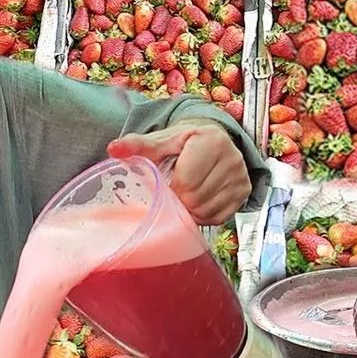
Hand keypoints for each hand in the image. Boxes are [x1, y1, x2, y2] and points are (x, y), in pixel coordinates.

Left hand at [107, 120, 250, 225]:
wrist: (210, 141)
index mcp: (210, 140)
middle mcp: (232, 157)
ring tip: (186, 197)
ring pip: (208, 210)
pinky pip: (220, 217)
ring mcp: (241, 176)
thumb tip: (112, 149)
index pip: (186, 182)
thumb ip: (137, 145)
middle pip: (197, 198)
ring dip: (192, 210)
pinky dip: (205, 215)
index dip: (171, 190)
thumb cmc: (182, 144)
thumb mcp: (160, 141)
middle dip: (180, 202)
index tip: (166, 185)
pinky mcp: (244, 192)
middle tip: (174, 194)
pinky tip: (198, 203)